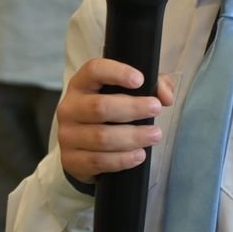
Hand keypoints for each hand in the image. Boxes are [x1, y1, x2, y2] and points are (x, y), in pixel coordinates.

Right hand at [56, 58, 174, 184]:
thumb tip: (165, 96)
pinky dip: (122, 159)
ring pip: (101, 137)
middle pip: (100, 107)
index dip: (116, 72)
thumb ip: (152, 86)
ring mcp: (67, 136)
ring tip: (155, 135)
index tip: (140, 80)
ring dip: (133, 137)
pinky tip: (139, 155)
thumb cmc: (110, 114)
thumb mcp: (128, 93)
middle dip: (132, 109)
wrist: (84, 148)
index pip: (93, 70)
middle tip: (156, 109)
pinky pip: (98, 161)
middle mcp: (69, 108)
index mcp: (81, 84)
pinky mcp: (71, 160)